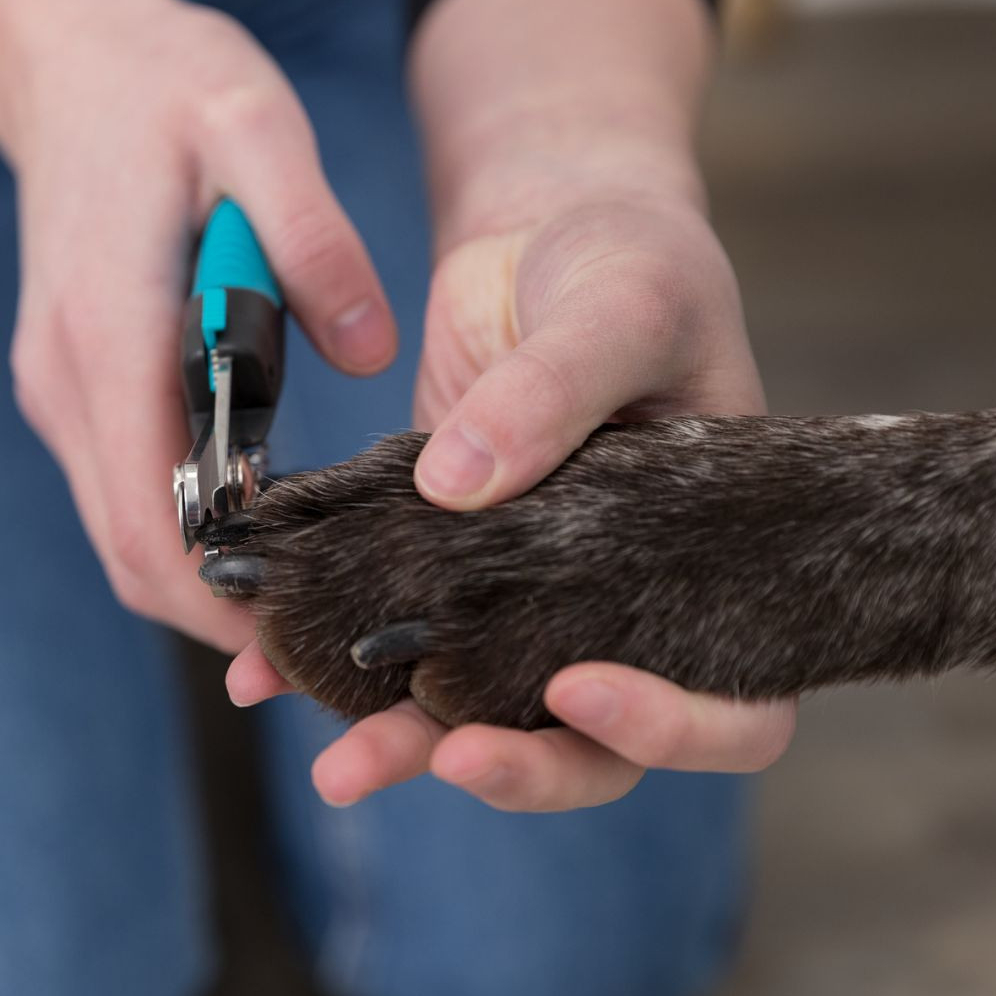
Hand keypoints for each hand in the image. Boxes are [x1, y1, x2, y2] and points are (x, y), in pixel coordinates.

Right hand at [0, 0, 396, 651]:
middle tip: (326, 641)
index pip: (151, 513)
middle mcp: (65, 380)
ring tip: (307, 593)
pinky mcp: (70, 385)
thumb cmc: (164, 85)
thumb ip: (314, 238)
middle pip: (130, 551)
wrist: (62, 56)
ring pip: (120, 533)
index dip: (221, 595)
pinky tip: (258, 519)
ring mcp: (58, 388)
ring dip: (199, 579)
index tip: (305, 638)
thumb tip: (371, 351)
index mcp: (107, 329)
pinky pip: (122, 490)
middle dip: (218, 613)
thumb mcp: (257, 128)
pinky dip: (181, 531)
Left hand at [226, 197, 796, 807]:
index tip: (577, 687)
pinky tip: (261, 669)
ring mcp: (528, 594)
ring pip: (482, 710)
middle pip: (594, 743)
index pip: (734, 706)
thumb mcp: (622, 306)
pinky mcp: (440, 562)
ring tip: (335, 766)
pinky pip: (394, 632)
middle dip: (517, 767)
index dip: (666, 727)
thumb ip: (552, 392)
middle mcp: (626, 606)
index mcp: (718, 570)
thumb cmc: (633, 263)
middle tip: (441, 760)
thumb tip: (458, 487)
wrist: (550, 228)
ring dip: (408, 742)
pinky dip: (329, 660)